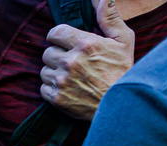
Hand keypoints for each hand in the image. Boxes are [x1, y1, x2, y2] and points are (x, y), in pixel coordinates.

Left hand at [40, 0, 134, 120]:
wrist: (121, 106)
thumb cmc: (123, 72)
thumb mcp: (124, 41)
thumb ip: (109, 18)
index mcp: (85, 44)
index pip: (55, 33)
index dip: (58, 36)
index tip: (63, 42)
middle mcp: (70, 61)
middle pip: (47, 52)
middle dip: (57, 55)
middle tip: (70, 61)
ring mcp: (62, 81)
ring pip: (44, 70)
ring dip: (53, 72)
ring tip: (69, 76)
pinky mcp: (57, 98)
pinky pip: (43, 88)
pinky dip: (51, 88)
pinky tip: (66, 88)